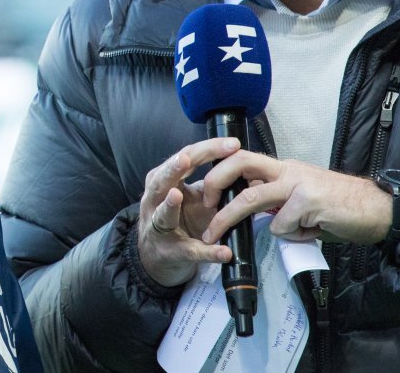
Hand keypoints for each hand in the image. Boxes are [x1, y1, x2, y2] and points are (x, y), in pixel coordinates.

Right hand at [137, 137, 241, 286]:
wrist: (160, 255)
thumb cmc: (180, 220)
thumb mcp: (193, 198)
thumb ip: (211, 184)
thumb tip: (244, 170)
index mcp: (164, 181)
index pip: (184, 158)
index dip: (206, 150)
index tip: (232, 144)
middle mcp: (155, 200)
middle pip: (162, 180)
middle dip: (173, 169)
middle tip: (186, 159)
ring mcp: (158, 226)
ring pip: (162, 214)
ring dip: (169, 205)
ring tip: (177, 196)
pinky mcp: (171, 252)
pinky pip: (189, 251)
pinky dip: (206, 252)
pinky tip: (223, 252)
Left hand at [200, 152, 391, 244]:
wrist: (381, 210)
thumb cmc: (344, 208)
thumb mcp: (304, 201)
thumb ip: (280, 204)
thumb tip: (258, 216)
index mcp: (286, 169)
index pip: (245, 160)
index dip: (222, 171)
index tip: (208, 192)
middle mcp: (289, 170)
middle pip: (240, 163)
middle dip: (215, 180)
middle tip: (203, 202)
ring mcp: (298, 183)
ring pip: (251, 196)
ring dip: (228, 217)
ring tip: (215, 234)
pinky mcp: (309, 200)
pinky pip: (283, 224)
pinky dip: (290, 236)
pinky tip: (312, 232)